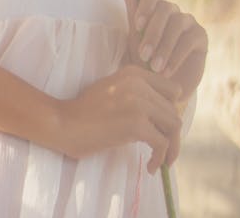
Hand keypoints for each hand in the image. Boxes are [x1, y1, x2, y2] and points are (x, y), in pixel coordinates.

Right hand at [58, 65, 181, 172]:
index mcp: (134, 73)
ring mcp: (138, 102)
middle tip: (162, 150)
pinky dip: (161, 158)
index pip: (173, 90)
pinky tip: (150, 167)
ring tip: (160, 160)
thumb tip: (164, 111)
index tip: (163, 127)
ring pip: (174, 125)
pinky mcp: (136, 123)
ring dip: (171, 147)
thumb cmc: (86, 111)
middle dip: (172, 133)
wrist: (64, 123)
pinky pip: (163, 143)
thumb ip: (137, 92)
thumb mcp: (113, 89)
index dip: (171, 110)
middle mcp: (138, 83)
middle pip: (174, 110)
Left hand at [120, 0, 207, 102]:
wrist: (161, 88)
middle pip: (165, 8)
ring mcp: (188, 21)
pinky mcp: (201, 35)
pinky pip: (188, 40)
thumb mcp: (135, 37)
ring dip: (163, 47)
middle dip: (152, 32)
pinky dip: (175, 57)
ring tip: (154, 67)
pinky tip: (166, 71)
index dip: (146, 2)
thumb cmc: (145, 60)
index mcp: (155, 6)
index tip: (138, 25)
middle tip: (143, 55)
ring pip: (176, 24)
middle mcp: (173, 10)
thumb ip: (132, 11)